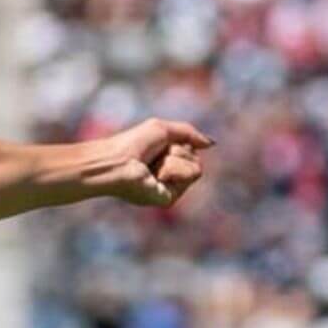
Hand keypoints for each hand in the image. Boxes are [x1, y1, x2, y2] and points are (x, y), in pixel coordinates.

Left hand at [91, 118, 211, 207]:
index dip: (177, 143)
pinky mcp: (170, 198)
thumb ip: (189, 133)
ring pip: (197, 167)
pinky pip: (191, 175)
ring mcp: (170, 188)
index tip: (157, 145)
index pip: (190, 149)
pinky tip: (155, 176)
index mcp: (165, 161)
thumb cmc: (132, 144)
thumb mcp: (162, 129)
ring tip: (153, 166)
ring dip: (174, 160)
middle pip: (196, 159)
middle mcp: (169, 176)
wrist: (116, 162)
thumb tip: (211, 144)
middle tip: (154, 156)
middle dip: (177, 151)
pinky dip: (173, 169)